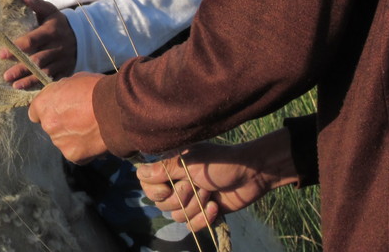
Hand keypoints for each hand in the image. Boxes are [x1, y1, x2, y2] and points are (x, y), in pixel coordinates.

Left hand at [0, 0, 77, 88]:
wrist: (83, 36)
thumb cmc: (59, 24)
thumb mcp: (50, 11)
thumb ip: (36, 4)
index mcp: (51, 31)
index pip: (32, 40)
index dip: (16, 47)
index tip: (1, 53)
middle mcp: (57, 47)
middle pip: (37, 60)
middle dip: (21, 68)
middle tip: (5, 75)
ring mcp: (63, 61)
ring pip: (44, 72)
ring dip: (29, 80)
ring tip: (14, 85)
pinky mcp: (66, 70)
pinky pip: (54, 80)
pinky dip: (41, 86)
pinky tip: (28, 90)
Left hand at [28, 73, 106, 162]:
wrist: (115, 109)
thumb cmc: (95, 89)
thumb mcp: (73, 81)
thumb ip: (61, 92)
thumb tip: (61, 97)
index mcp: (42, 105)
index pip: (35, 113)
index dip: (48, 110)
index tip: (58, 110)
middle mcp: (47, 125)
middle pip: (50, 127)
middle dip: (62, 124)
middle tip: (80, 118)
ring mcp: (60, 142)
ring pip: (63, 141)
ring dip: (73, 137)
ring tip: (91, 128)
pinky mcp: (74, 155)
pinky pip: (76, 154)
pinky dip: (84, 149)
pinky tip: (95, 139)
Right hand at [137, 131, 297, 232]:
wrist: (251, 175)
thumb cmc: (220, 162)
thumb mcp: (189, 163)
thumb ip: (163, 170)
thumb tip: (137, 173)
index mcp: (170, 168)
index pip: (146, 184)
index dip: (154, 190)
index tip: (167, 187)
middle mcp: (177, 184)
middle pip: (161, 204)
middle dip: (181, 198)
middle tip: (195, 185)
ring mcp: (190, 200)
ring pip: (177, 216)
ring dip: (195, 206)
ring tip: (209, 193)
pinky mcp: (203, 213)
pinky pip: (192, 225)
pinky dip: (204, 218)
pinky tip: (215, 206)